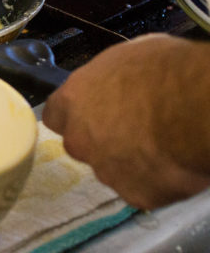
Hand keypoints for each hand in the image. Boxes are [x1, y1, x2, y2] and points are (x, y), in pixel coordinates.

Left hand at [42, 34, 209, 209]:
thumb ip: (108, 81)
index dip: (75, 115)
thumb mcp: (125, 58)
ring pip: (112, 169)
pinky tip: (172, 164)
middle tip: (135, 129)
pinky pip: (142, 189)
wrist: (195, 109)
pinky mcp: (135, 194)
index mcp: (72, 101)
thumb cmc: (165, 72)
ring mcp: (105, 171)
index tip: (93, 113)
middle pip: (82, 144)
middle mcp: (80, 139)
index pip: (55, 115)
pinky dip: (156, 181)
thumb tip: (116, 84)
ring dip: (129, 161)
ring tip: (160, 145)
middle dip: (102, 140)